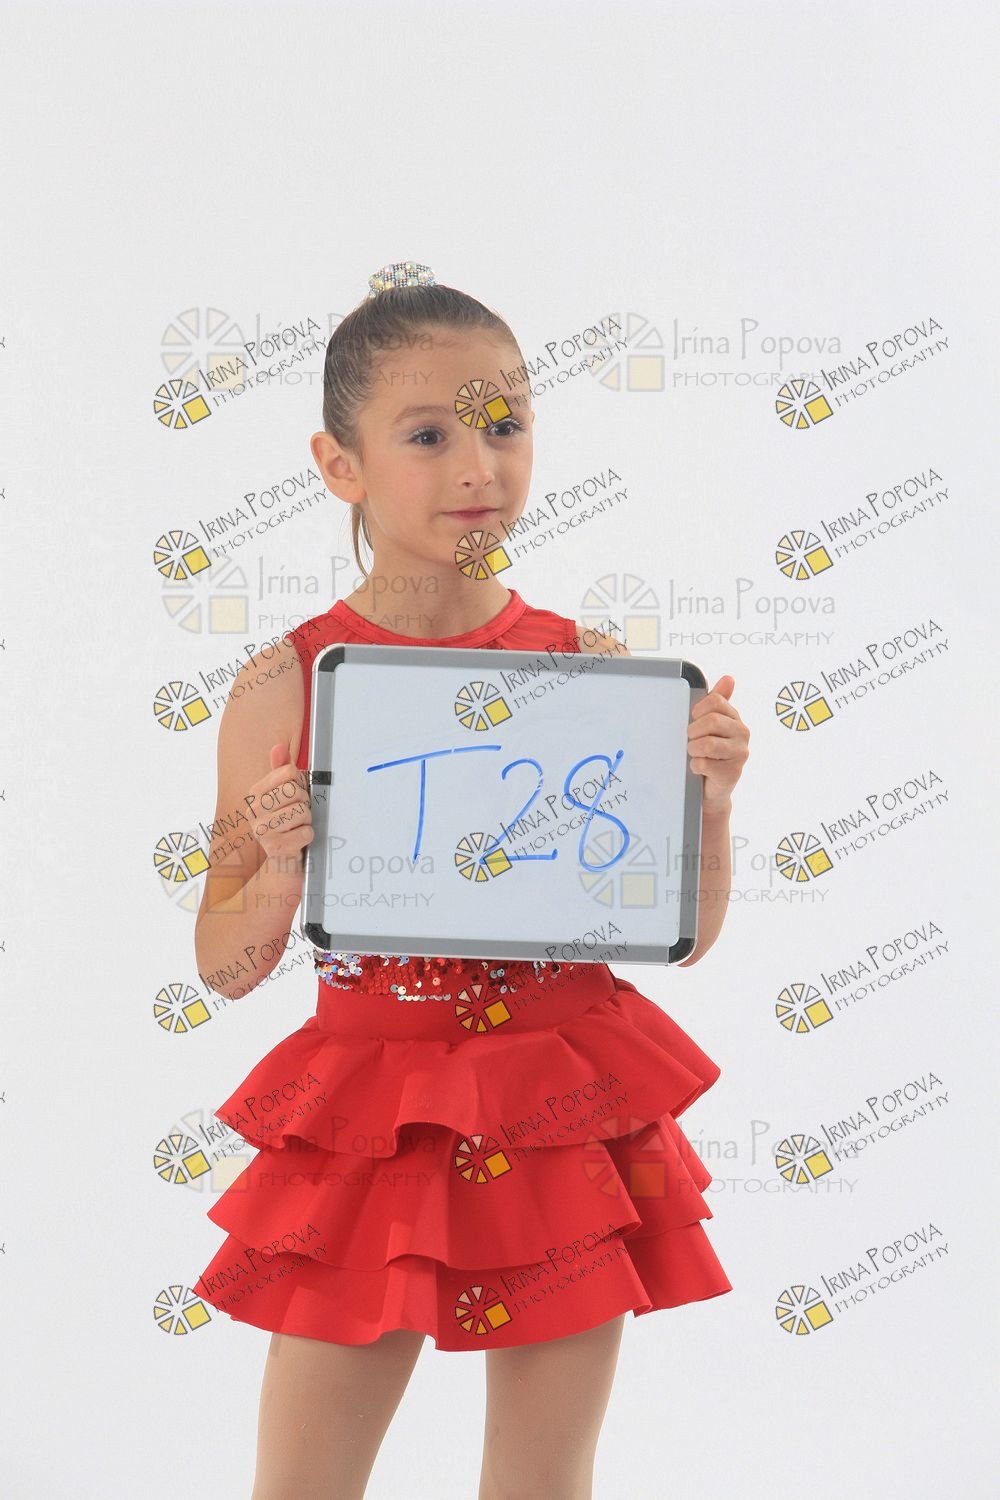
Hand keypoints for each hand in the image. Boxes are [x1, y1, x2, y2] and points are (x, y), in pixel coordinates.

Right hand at [246, 743, 313, 860]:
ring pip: (302, 812)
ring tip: (297, 826)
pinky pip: (306, 833)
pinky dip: (307, 836)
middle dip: (304, 803)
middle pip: (295, 792)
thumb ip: (282, 770)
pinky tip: (297, 839)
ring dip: (306, 821)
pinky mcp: (275, 848)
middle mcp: (253, 811)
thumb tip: (278, 747)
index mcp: (255, 793)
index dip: (299, 783)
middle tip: (298, 813)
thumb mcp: (283, 795)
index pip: (289, 772)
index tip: (294, 795)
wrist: (281, 860)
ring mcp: (262, 830)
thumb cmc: (286, 823)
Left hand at [687, 676, 749, 814]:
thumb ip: (718, 701)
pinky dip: (695, 766)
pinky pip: (703, 763)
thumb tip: (729, 678)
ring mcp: (740, 754)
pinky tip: (700, 769)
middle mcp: (742, 734)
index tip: (694, 721)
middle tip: (691, 741)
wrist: (710, 789)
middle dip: (693, 732)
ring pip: (707, 744)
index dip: (697, 711)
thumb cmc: (708, 755)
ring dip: (693, 750)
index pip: (715, 701)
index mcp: (735, 719)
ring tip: (695, 754)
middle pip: (710, 721)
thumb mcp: (710, 726)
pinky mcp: (732, 773)